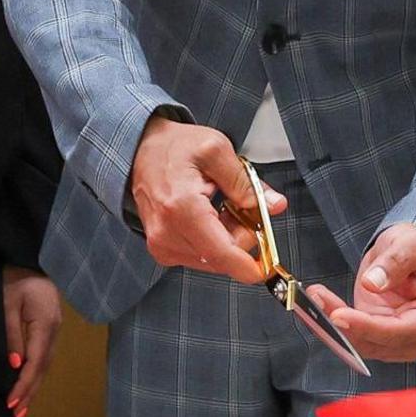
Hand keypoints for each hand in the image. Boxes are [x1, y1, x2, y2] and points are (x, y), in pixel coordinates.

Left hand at [2, 267, 64, 416]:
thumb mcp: (7, 304)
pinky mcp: (51, 328)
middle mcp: (54, 330)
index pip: (35, 362)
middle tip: (17, 412)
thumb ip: (11, 334)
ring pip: (46, 364)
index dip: (23, 384)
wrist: (29, 260)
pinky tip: (30, 384)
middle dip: (30, 392)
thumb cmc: (15, 279)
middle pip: (43, 368)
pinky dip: (36, 373)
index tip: (11, 401)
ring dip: (34, 386)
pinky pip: (45, 356)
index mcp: (45, 324)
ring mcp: (55, 329)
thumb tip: (15, 364)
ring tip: (22, 406)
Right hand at [130, 116, 275, 283]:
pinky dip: (212, 241)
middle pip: (221, 257)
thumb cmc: (174, 147)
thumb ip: (247, 183)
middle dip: (241, 237)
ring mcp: (161, 244)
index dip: (247, 266)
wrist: (140, 149)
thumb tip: (275, 205)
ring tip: (221, 206)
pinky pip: (199, 257)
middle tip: (242, 206)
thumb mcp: (217, 150)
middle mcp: (167, 232)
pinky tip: (209, 217)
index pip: (221, 253)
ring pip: (212, 260)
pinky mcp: (161, 249)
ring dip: (227, 239)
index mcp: (182, 207)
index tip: (265, 269)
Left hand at [320, 224, 415, 363]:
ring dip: (335, 326)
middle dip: (345, 327)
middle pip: (379, 343)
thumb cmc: (413, 249)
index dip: (368, 327)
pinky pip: (354, 339)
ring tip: (315, 297)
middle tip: (317, 302)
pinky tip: (319, 304)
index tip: (338, 316)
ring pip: (363, 344)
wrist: (404, 255)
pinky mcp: (379, 339)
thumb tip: (373, 283)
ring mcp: (401, 341)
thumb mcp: (408, 244)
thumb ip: (394, 262)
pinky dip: (334, 325)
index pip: (401, 331)